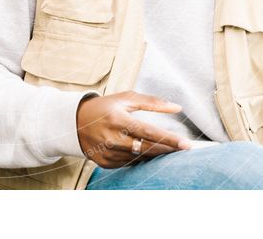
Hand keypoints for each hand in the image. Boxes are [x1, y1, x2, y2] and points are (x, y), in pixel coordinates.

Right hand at [76, 91, 192, 167]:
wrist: (76, 122)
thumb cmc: (105, 107)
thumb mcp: (126, 98)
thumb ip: (152, 102)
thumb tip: (177, 108)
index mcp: (118, 120)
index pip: (148, 132)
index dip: (168, 139)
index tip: (186, 144)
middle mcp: (112, 138)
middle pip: (147, 148)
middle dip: (168, 149)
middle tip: (184, 148)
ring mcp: (108, 153)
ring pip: (140, 158)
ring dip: (156, 154)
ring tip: (167, 148)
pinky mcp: (105, 163)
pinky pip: (130, 163)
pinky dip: (141, 158)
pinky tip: (148, 152)